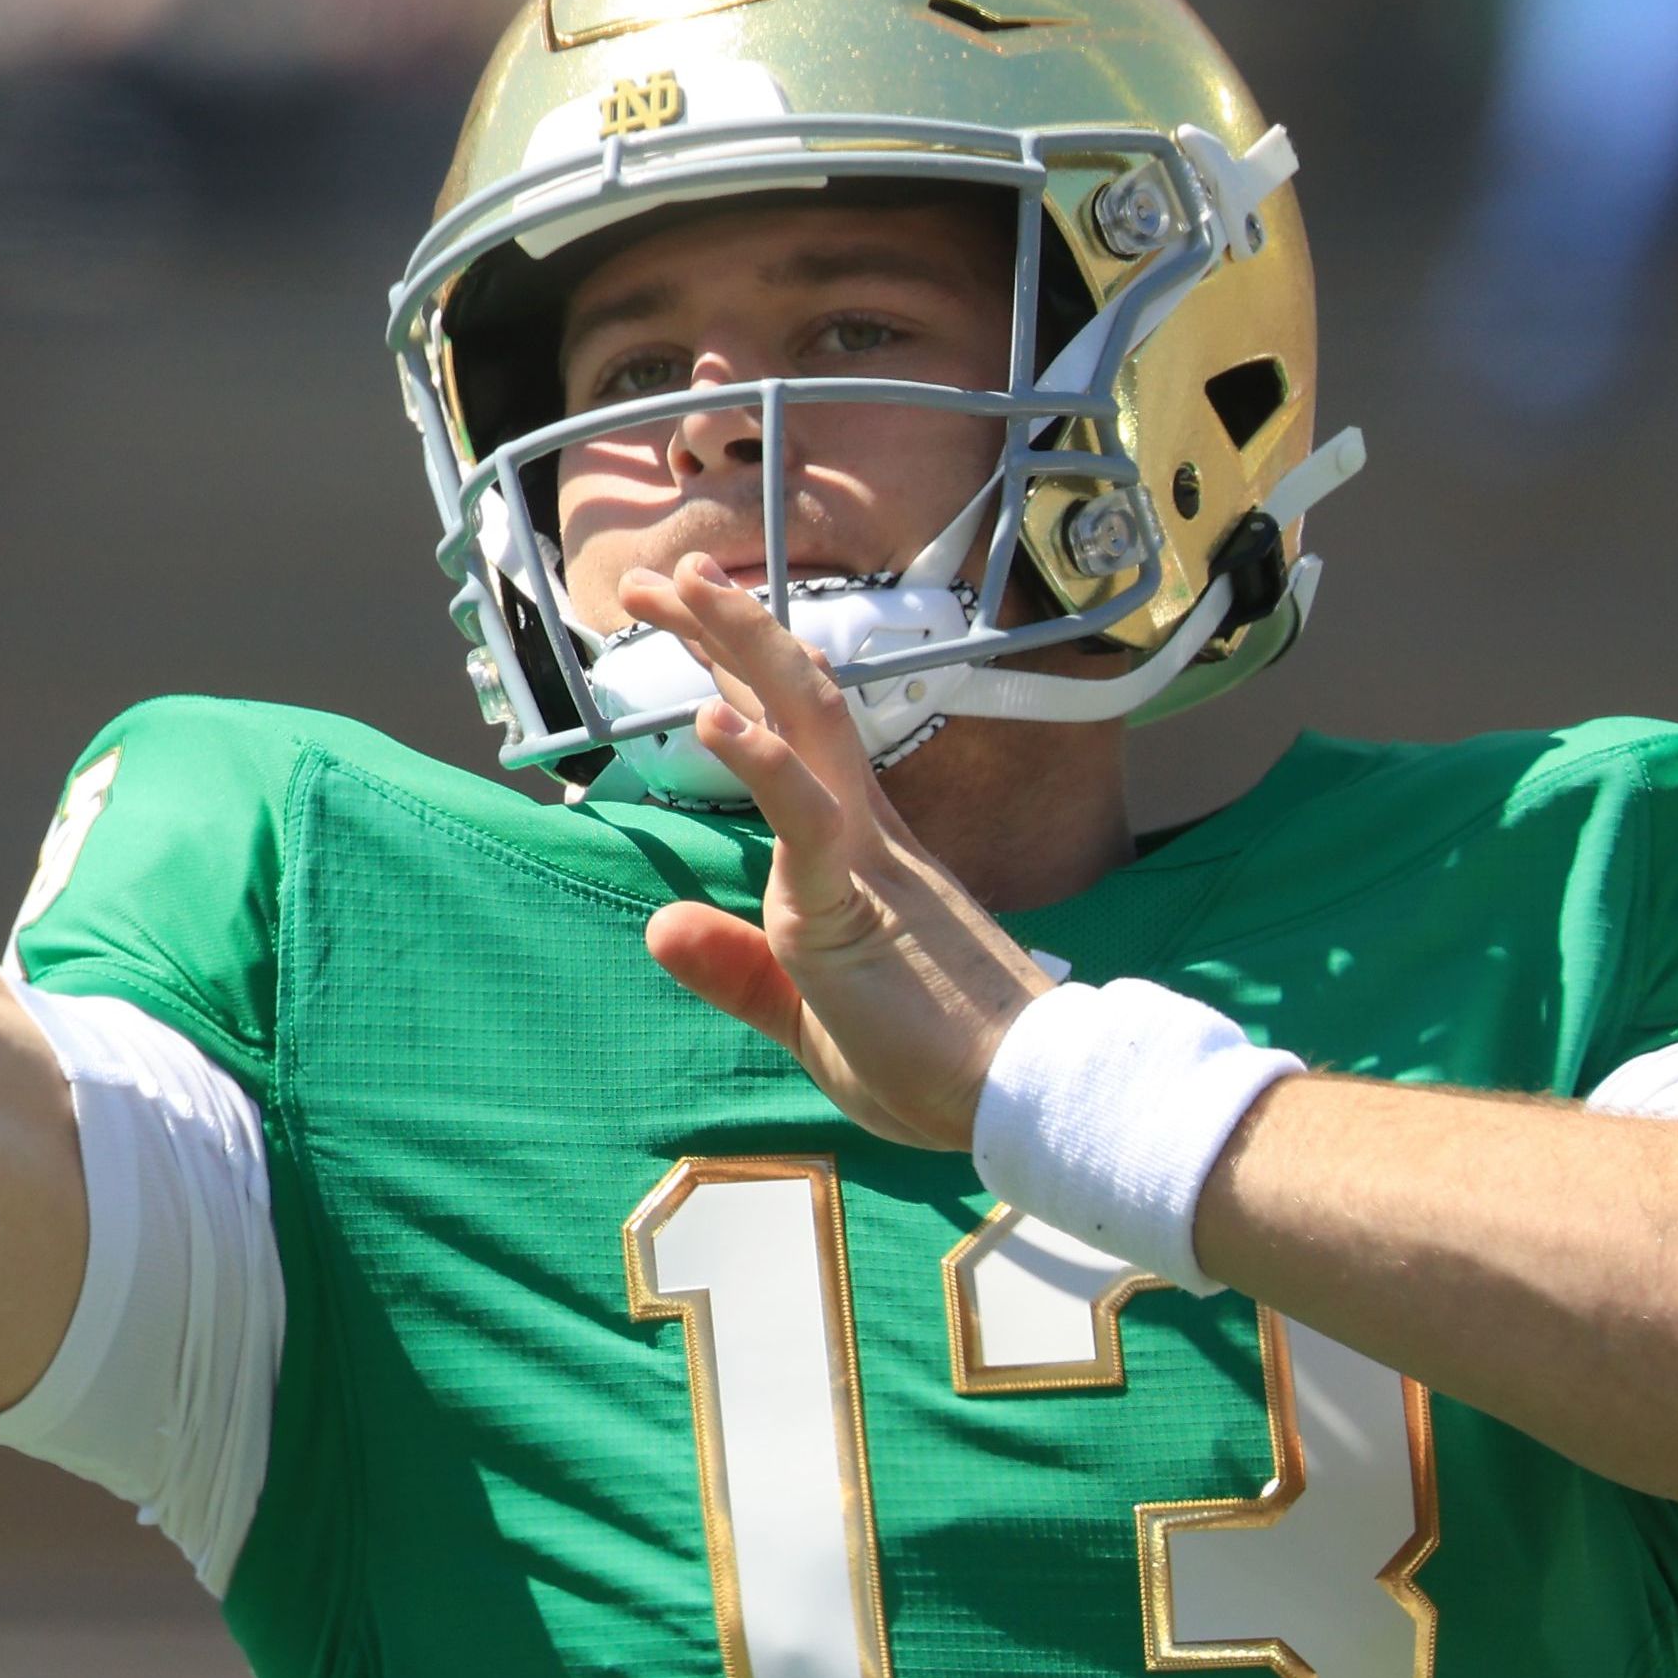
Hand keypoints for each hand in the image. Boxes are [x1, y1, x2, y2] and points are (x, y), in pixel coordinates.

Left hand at [615, 566, 1055, 1149]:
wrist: (1024, 1100)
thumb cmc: (931, 1062)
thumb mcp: (806, 1017)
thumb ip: (737, 972)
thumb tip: (659, 926)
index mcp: (857, 852)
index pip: (790, 737)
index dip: (735, 673)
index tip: (684, 618)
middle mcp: (864, 832)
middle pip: (794, 698)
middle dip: (723, 630)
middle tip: (652, 576)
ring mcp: (865, 858)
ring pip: (805, 721)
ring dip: (739, 648)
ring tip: (678, 589)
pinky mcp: (859, 903)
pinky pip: (808, 819)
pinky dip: (759, 762)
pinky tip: (709, 716)